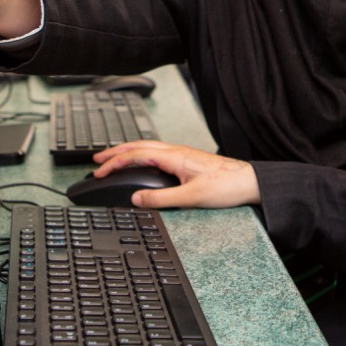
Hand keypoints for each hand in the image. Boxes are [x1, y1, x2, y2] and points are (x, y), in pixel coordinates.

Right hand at [93, 141, 260, 208]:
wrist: (248, 181)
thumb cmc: (226, 186)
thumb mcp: (190, 198)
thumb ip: (161, 199)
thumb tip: (136, 199)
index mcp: (175, 157)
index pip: (137, 155)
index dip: (115, 162)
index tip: (99, 171)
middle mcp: (177, 151)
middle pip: (140, 146)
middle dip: (116, 152)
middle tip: (97, 159)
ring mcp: (183, 154)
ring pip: (149, 147)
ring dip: (128, 152)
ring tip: (113, 159)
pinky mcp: (188, 160)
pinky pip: (158, 153)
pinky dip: (142, 155)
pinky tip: (141, 163)